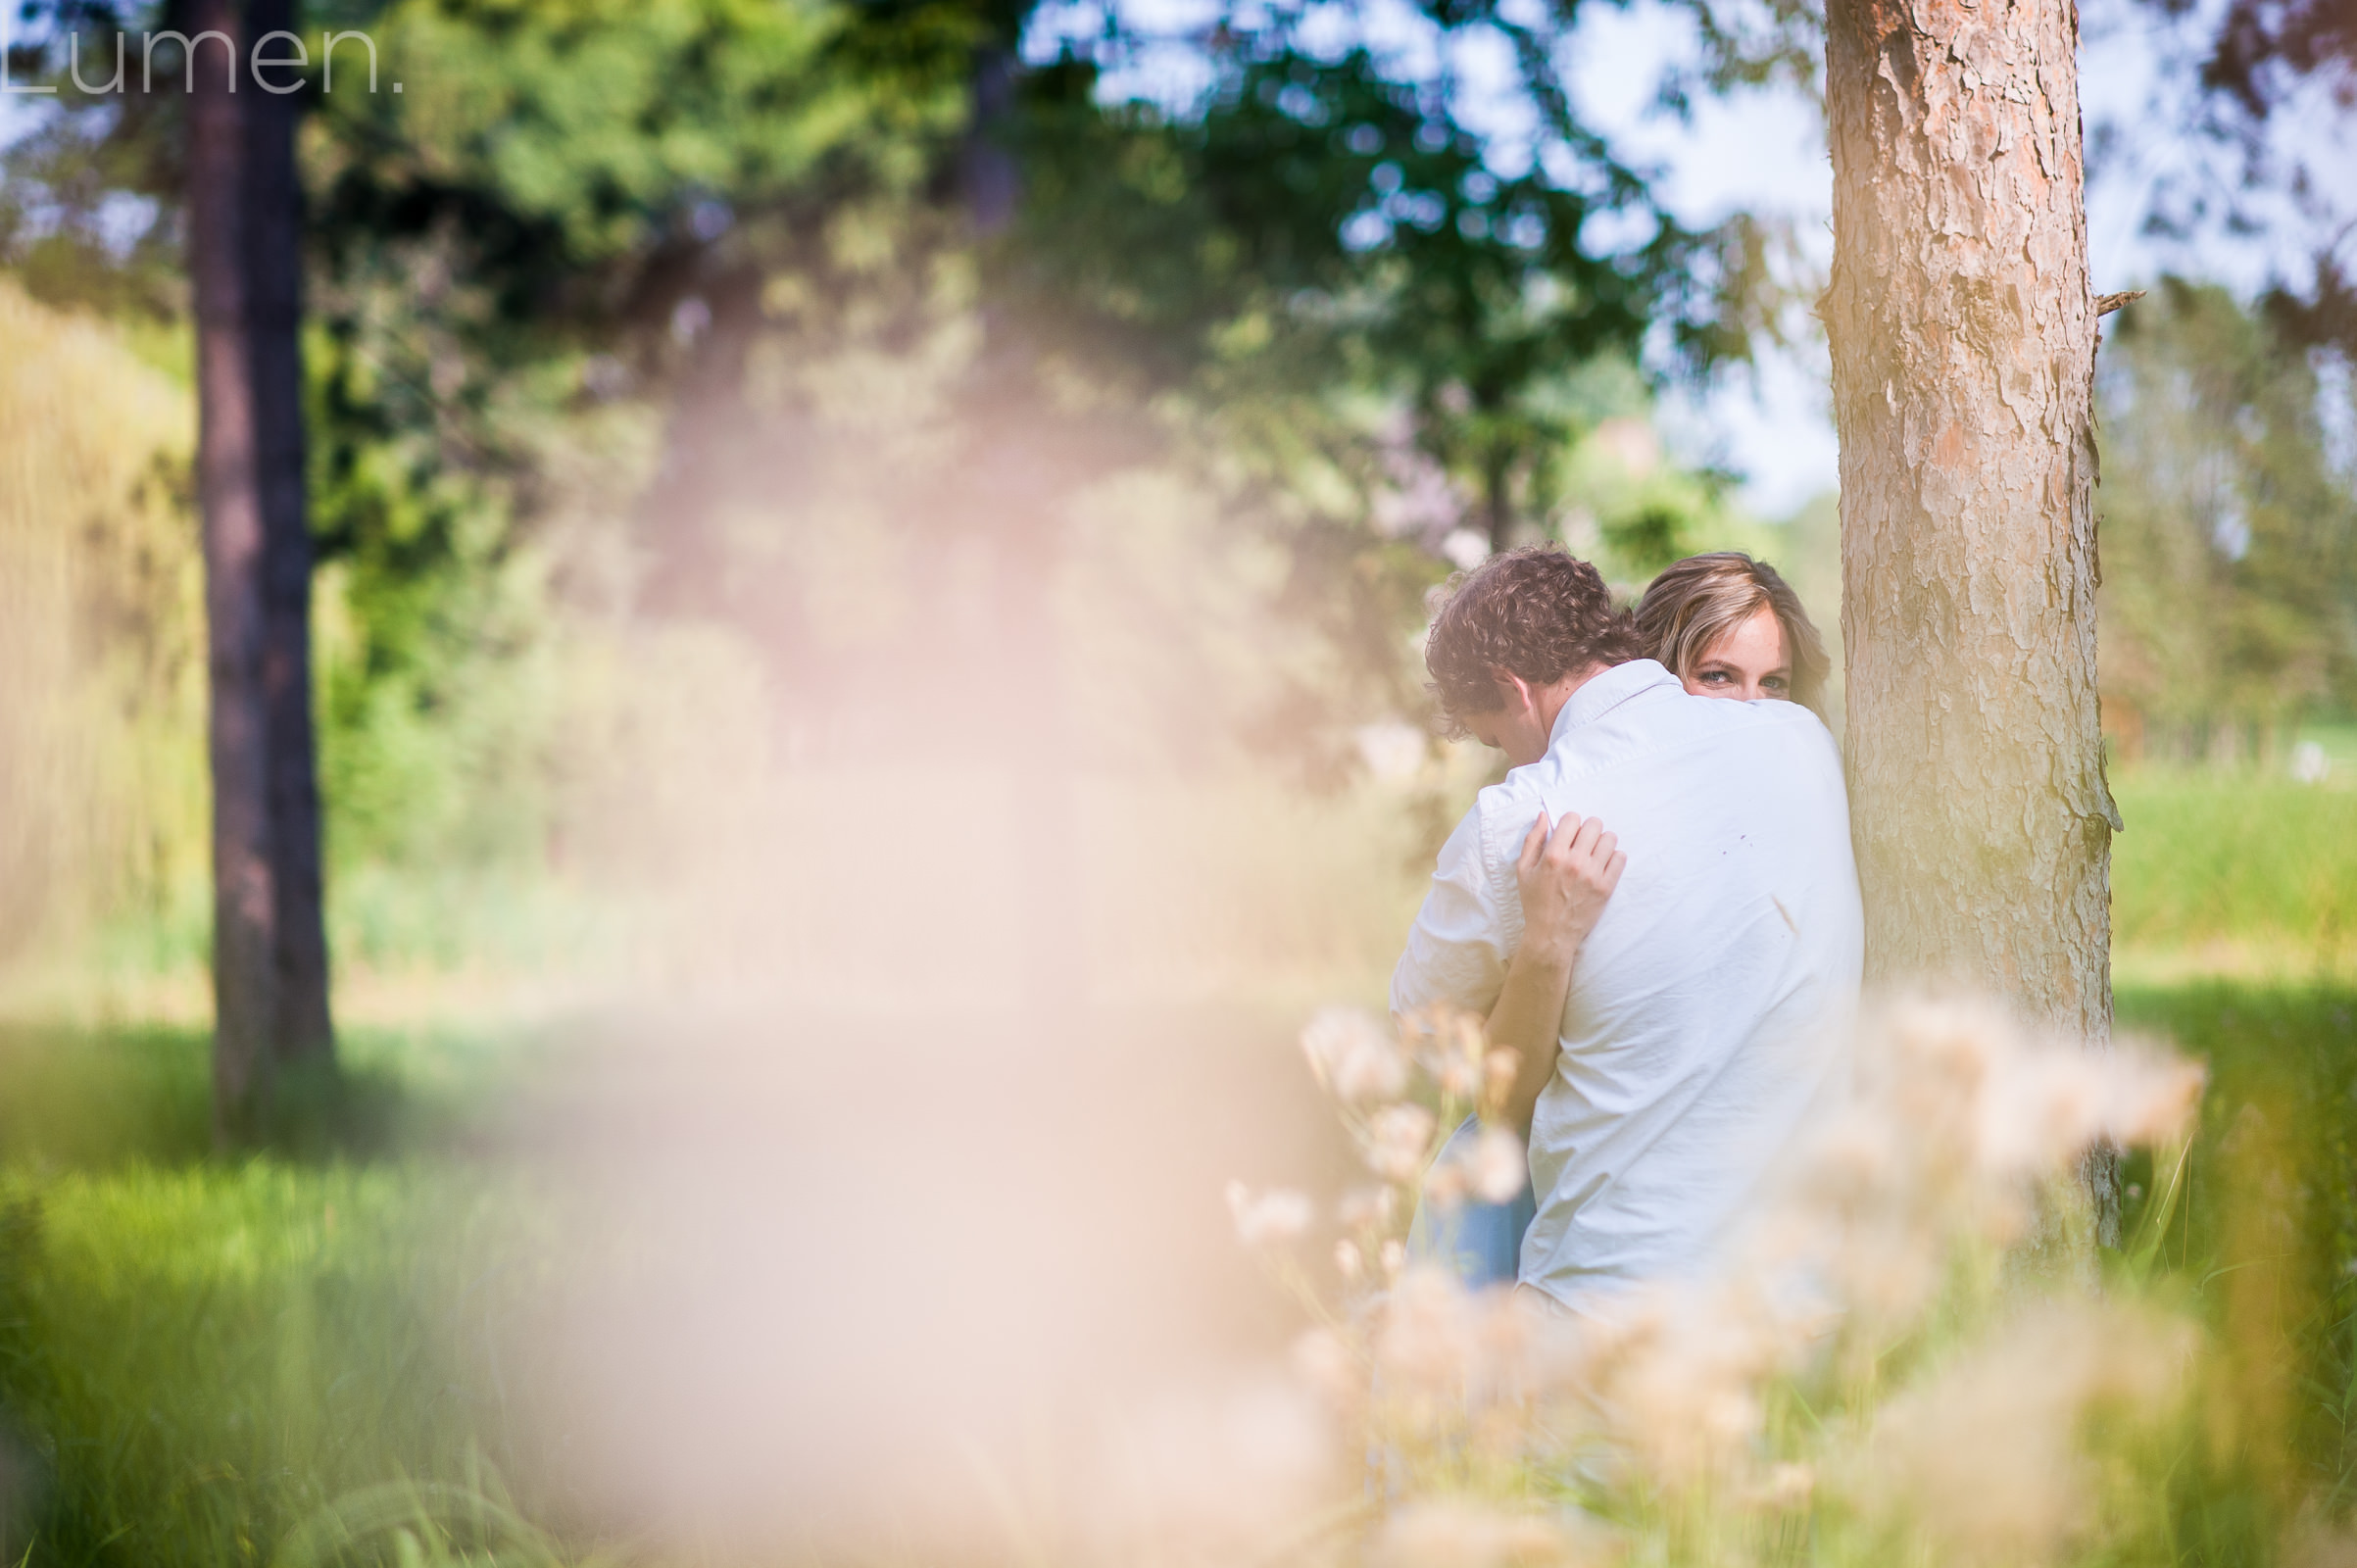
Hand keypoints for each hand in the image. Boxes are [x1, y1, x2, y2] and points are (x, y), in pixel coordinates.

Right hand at [1514, 810, 1625, 964]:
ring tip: (1593, 853)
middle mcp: (1575, 862)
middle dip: (1588, 829)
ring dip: (1602, 842)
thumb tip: (1543, 816)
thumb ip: (1533, 840)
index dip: (1570, 823)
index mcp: (1553, 856)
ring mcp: (1593, 875)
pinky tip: (1602, 864)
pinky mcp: (1606, 887)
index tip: (1568, 834)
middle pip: (1594, 824)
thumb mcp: (1523, 870)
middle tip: (1582, 842)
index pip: (1572, 818)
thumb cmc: (1535, 902)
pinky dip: (1613, 857)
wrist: (1551, 934)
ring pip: (1610, 838)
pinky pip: (1620, 858)